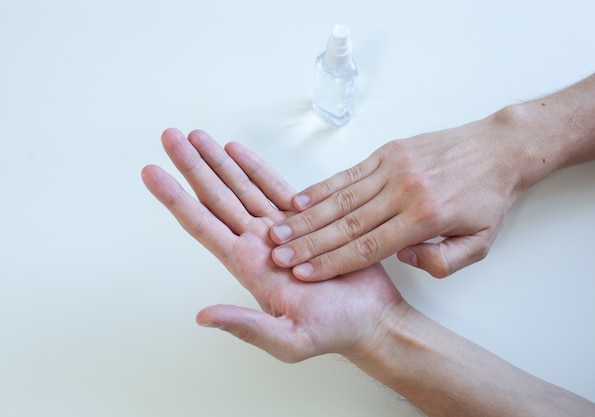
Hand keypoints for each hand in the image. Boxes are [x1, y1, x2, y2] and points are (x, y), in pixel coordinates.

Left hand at [141, 129, 403, 361]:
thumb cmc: (335, 333)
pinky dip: (255, 168)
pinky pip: (275, 187)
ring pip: (241, 187)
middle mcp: (258, 245)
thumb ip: (246, 325)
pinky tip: (238, 152)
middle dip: (193, 166)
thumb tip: (203, 316)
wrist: (372, 320)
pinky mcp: (306, 221)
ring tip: (198, 136)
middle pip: (216, 197)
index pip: (202, 226)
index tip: (152, 172)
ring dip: (219, 161)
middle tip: (171, 137)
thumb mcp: (288, 340)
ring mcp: (280, 230)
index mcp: (249, 267)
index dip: (175, 198)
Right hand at [269, 112, 525, 280]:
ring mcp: (392, 168)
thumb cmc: (488, 198)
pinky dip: (321, 188)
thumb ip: (441, 263)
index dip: (332, 263)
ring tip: (278, 231)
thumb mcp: (479, 244)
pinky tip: (298, 200)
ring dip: (306, 217)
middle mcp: (403, 192)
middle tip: (277, 256)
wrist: (499, 149)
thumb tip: (401, 258)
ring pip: (340, 199)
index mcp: (425, 219)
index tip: (304, 274)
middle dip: (308, 244)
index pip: (367, 247)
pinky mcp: (388, 152)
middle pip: (345, 224)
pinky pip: (348, 174)